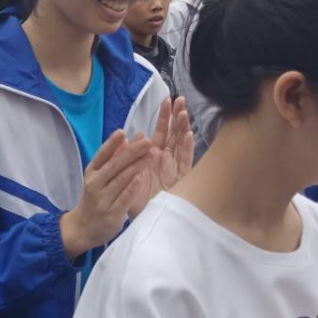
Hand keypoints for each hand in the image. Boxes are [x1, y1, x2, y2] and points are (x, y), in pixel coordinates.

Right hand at [60, 130, 151, 260]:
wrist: (83, 228)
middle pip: (114, 166)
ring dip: (137, 166)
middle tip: (147, 140)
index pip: (101, 155)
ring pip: (120, 180)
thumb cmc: (95, 198)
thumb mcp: (99, 178)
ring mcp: (102, 199)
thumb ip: (112, 160)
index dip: (112, 144)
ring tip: (151, 154)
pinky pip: (123, 199)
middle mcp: (95, 184)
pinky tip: (141, 178)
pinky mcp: (111, 214)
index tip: (122, 132)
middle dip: (131, 152)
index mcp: (92, 172)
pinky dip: (131, 188)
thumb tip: (125, 139)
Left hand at [125, 97, 193, 219]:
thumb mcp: (128, 172)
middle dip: (177, 117)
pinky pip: (184, 163)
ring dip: (183, 129)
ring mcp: (174, 169)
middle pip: (175, 135)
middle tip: (181, 99)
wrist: (139, 219)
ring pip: (181, 145)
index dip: (165, 117)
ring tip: (184, 113)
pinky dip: (187, 150)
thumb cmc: (134, 197)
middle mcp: (166, 160)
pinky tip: (189, 136)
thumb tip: (137, 132)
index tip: (168, 99)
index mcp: (154, 156)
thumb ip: (131, 154)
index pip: (161, 132)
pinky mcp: (180, 181)